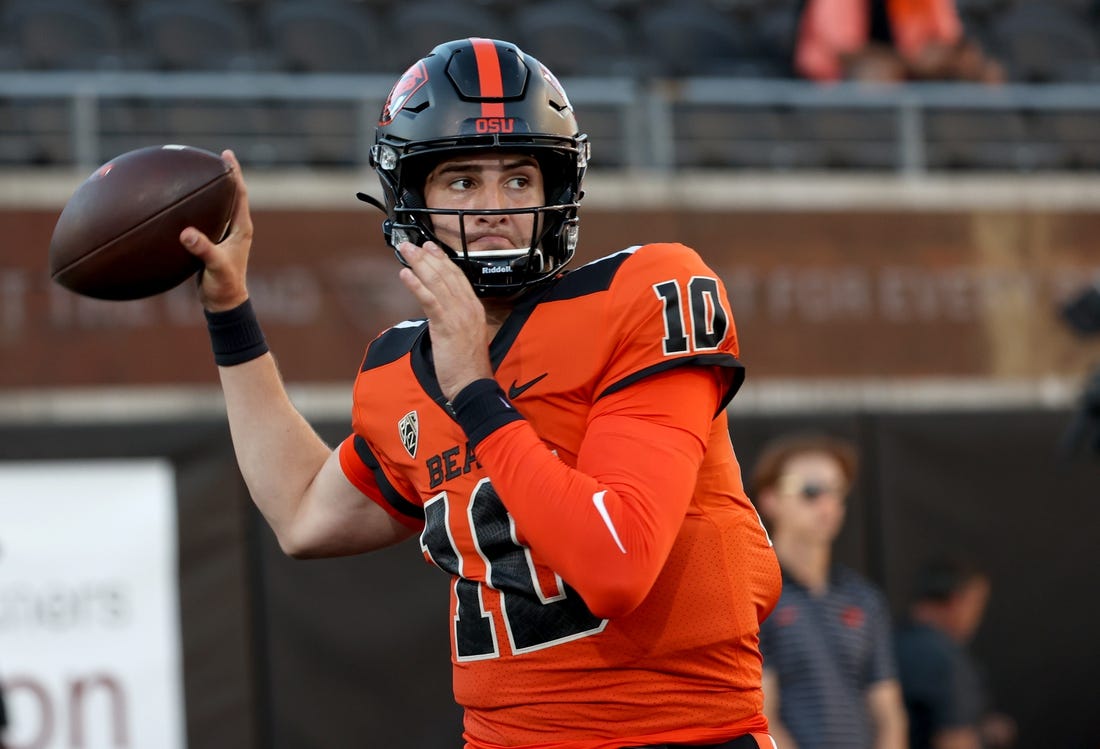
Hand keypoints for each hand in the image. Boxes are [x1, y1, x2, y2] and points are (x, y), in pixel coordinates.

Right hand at [180, 149, 252, 311]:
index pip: (240, 194)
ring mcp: (225, 235)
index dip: (234, 173)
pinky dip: (197, 208)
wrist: (224, 303)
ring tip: (197, 174)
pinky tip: (182, 204)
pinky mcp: (213, 243)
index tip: (227, 155)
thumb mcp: (214, 266)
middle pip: (231, 195)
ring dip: (211, 191)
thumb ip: (203, 249)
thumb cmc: (224, 286)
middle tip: (212, 157)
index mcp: (241, 228)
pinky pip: (206, 219)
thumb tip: (186, 233)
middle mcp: (236, 228)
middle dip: (223, 176)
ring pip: (219, 206)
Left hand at [397, 241, 492, 400]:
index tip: (431, 248)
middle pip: (447, 275)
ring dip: (419, 265)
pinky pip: (430, 300)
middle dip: (428, 257)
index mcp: (474, 308)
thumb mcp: (465, 336)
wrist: (472, 384)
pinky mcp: (447, 325)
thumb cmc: (467, 366)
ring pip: (438, 283)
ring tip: (405, 252)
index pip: (458, 277)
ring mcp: (458, 315)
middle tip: (411, 244)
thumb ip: (456, 320)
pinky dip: (417, 286)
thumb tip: (440, 312)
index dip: (443, 260)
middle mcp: (468, 307)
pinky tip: (405, 275)